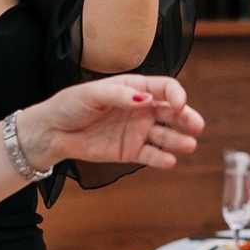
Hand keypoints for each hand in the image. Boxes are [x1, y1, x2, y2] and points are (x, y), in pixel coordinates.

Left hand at [15, 74, 202, 170]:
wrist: (52, 131)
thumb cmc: (70, 105)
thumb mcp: (92, 93)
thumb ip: (119, 95)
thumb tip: (145, 99)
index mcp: (134, 88)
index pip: (163, 88)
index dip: (175, 94)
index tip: (178, 102)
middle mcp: (141, 109)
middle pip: (171, 112)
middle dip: (186, 117)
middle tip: (197, 125)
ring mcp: (137, 131)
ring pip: (165, 135)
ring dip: (178, 140)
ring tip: (188, 145)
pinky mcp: (130, 151)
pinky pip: (150, 155)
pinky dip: (161, 158)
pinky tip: (169, 160)